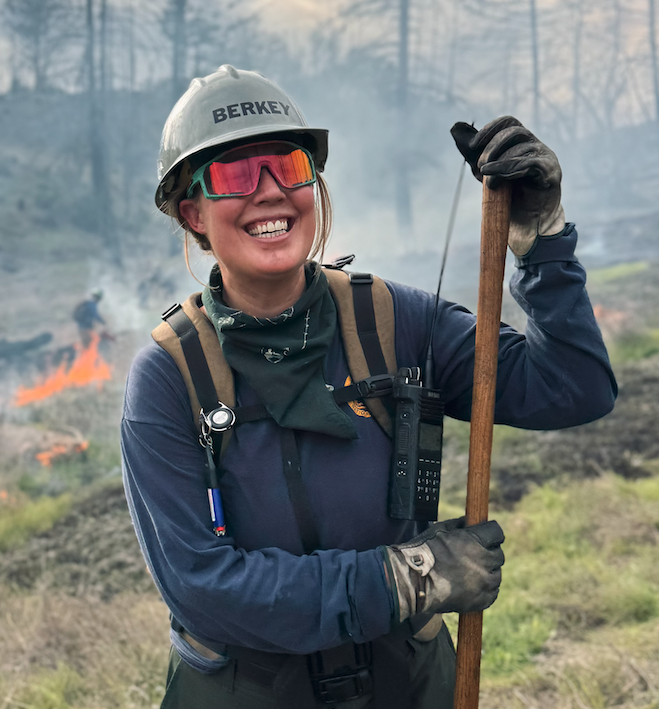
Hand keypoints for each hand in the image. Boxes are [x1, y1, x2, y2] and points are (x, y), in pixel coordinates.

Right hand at [382, 517, 503, 621]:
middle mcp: (484, 561)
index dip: (490, 533)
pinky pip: (492, 592)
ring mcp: (483, 583)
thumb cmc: (424, 551)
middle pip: (498, 554)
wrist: (412, 581)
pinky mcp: (481, 600)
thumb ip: (460, 524)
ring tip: (471, 571)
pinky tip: (472, 585)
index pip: (496, 532)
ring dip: (487, 571)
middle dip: (488, 552)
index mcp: (475, 541)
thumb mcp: (440, 529)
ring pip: (496, 574)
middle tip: (473, 554)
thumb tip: (470, 522)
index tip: (485, 535)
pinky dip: (485, 588)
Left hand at [450, 116, 564, 256]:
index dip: (490, 128)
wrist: (527, 224)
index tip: (473, 144)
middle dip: (492, 148)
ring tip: (488, 183)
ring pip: (522, 148)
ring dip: (499, 164)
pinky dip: (509, 169)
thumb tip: (455, 128)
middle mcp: (536, 146)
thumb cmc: (508, 197)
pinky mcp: (551, 173)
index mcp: (522, 142)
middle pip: (515, 132)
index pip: (509, 122)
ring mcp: (546, 157)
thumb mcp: (485, 172)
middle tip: (480, 167)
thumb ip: (472, 152)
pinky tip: (495, 178)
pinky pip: (531, 163)